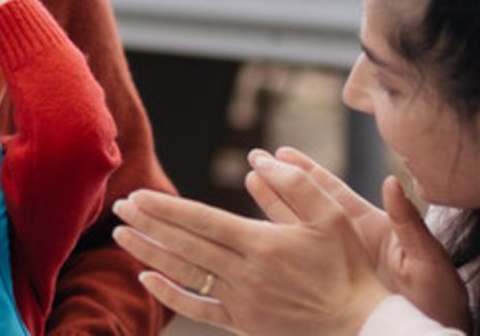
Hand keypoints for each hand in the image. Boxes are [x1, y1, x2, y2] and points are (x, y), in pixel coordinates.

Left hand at [112, 175, 388, 335]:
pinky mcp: (243, 322)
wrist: (361, 327)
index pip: (200, 222)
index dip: (165, 209)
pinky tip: (147, 279)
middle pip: (184, 245)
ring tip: (120, 236)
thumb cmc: (348, 268)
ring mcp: (240, 301)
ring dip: (149, 253)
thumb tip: (260, 160)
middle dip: (147, 225)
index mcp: (261, 244)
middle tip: (117, 208)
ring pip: (183, 274)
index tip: (137, 196)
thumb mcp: (333, 217)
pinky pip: (197, 309)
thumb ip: (295, 185)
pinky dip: (169, 294)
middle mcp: (243, 273)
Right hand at [251, 149, 469, 332]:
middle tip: (254, 160)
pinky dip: (279, 247)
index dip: (305, 171)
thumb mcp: (428, 261)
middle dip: (281, 182)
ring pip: (299, 230)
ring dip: (274, 207)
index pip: (331, 193)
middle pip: (308, 205)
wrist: (430, 335)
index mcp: (373, 229)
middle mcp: (352, 242)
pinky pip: (301, 262)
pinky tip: (256, 238)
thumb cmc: (440, 300)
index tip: (280, 152)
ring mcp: (340, 264)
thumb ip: (409, 223)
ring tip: (251, 182)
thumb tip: (393, 182)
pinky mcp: (333, 285)